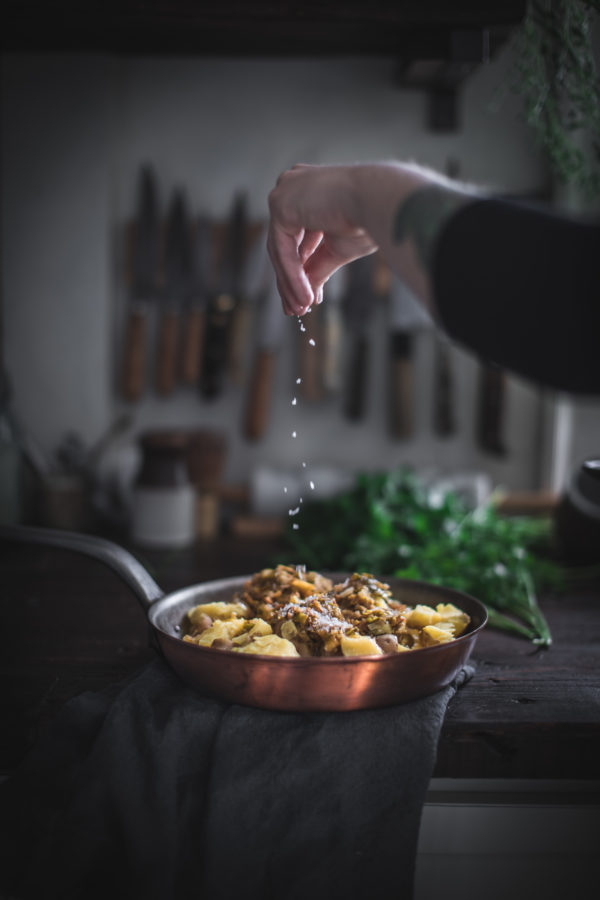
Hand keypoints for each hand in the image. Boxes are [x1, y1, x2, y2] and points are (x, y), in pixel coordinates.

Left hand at [267, 164, 376, 315]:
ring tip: (302, 309)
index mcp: (308, 190)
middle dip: (291, 281)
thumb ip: (318, 266)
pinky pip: (282, 250)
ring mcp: (284, 193)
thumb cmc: (368, 218)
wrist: (378, 200)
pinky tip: (305, 297)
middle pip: (284, 244)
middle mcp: (293, 187)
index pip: (296, 237)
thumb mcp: (338, 248)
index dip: (301, 269)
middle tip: (296, 310)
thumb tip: (307, 292)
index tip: (307, 297)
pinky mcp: (280, 205)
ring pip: (280, 250)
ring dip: (291, 284)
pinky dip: (293, 276)